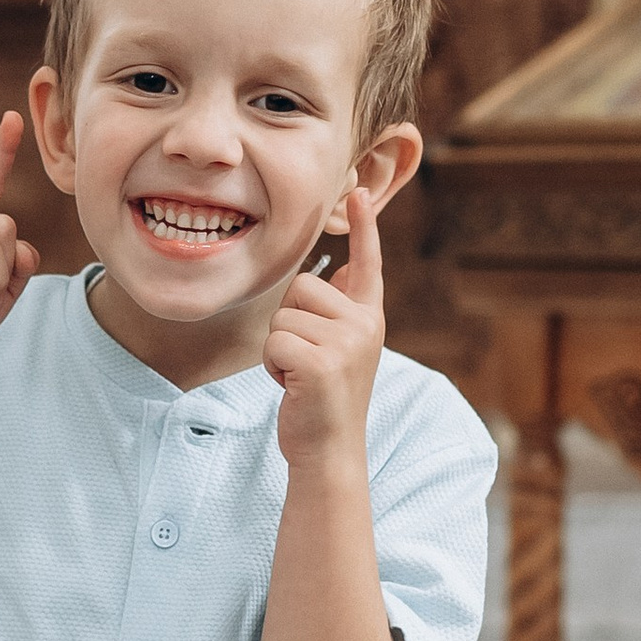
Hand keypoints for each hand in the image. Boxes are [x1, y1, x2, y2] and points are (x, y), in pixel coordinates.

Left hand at [265, 187, 385, 467]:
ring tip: (301, 377)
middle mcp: (365, 325)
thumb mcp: (340, 349)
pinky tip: (293, 388)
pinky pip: (274, 342)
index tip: (357, 188)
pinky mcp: (322, 363)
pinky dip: (272, 367)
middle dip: (289, 323)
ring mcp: (347, 344)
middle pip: (300, 287)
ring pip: (282, 316)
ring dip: (278, 349)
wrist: (329, 451)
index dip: (364, 227)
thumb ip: (339, 311)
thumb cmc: (324, 399)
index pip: (367, 263)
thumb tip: (333, 272)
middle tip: (306, 361)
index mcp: (369, 317)